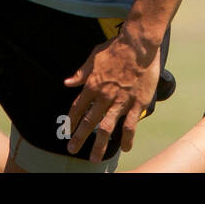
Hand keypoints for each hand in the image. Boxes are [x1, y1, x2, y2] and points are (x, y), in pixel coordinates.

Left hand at [63, 32, 160, 162]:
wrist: (138, 44)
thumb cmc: (116, 48)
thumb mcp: (94, 56)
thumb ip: (81, 72)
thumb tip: (67, 83)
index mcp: (93, 84)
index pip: (78, 107)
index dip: (71, 121)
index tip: (66, 131)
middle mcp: (104, 96)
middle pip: (89, 121)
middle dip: (79, 137)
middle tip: (72, 149)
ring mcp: (121, 101)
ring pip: (107, 128)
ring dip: (99, 145)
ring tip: (94, 158)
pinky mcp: (136, 103)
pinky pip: (130, 125)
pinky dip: (127, 138)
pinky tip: (126, 148)